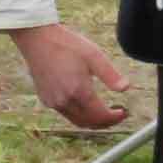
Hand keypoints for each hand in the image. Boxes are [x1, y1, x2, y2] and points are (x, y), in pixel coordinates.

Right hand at [8, 22, 129, 128]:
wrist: (37, 39)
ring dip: (92, 120)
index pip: (101, 116)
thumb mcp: (93, 55)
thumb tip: (125, 88)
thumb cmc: (66, 44)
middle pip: (89, 123)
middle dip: (106, 122)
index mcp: (79, 91)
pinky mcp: (46, 99)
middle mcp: (64, 101)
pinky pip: (66, 114)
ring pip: (77, 121)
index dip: (115, 118)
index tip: (124, 113)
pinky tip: (84, 103)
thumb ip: (111, 74)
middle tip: (116, 114)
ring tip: (103, 111)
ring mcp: (53, 101)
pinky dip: (79, 114)